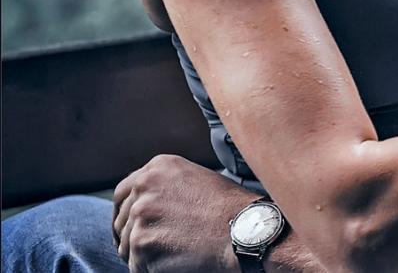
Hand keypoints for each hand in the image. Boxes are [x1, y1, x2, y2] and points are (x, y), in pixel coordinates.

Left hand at [112, 155, 250, 272]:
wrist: (244, 231)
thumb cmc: (229, 209)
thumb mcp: (197, 180)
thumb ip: (166, 186)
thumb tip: (145, 203)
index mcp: (157, 168)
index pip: (123, 192)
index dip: (125, 213)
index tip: (130, 226)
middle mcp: (144, 187)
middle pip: (120, 220)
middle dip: (132, 236)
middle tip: (154, 247)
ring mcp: (141, 215)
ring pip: (126, 246)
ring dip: (143, 255)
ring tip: (173, 253)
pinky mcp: (141, 243)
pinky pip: (136, 265)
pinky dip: (152, 269)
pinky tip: (176, 262)